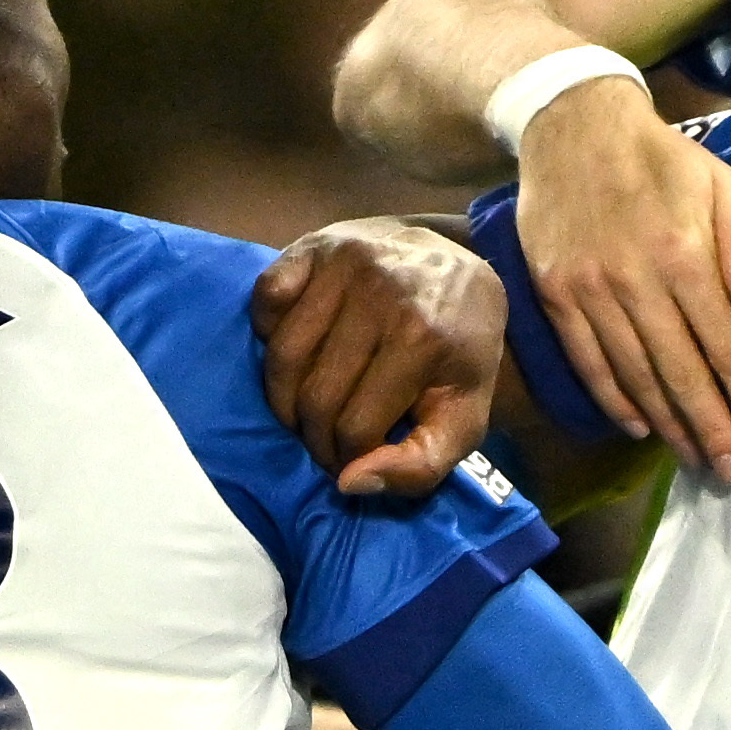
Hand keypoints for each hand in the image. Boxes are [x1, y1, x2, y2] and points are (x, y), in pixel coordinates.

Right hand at [253, 217, 506, 506]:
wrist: (460, 265)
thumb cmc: (459, 351)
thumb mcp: (464, 418)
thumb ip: (420, 467)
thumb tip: (349, 483)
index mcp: (422, 338)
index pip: (355, 428)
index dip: (345, 458)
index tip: (348, 461)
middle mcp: (382, 294)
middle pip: (315, 397)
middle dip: (313, 436)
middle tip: (323, 441)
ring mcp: (345, 264)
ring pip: (283, 356)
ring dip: (283, 397)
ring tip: (302, 409)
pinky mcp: (316, 246)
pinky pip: (266, 301)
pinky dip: (268, 334)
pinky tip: (296, 349)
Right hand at [510, 71, 730, 478]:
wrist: (572, 125)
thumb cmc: (660, 155)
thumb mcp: (720, 181)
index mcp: (684, 255)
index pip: (725, 345)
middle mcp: (635, 283)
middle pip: (681, 374)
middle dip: (713, 430)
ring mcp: (590, 294)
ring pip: (635, 377)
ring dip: (670, 427)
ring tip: (696, 460)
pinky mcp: (556, 298)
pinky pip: (589, 363)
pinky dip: (615, 401)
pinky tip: (640, 428)